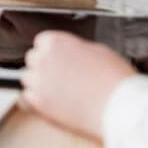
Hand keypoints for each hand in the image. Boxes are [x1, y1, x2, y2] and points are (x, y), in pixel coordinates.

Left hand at [21, 31, 137, 138]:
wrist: (120, 106)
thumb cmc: (114, 77)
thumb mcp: (96, 49)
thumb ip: (74, 49)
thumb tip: (70, 54)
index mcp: (56, 42)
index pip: (41, 42)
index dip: (52, 51)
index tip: (59, 58)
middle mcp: (44, 59)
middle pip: (32, 59)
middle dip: (43, 65)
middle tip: (59, 73)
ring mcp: (40, 82)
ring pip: (27, 78)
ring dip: (38, 81)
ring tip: (57, 88)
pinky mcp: (41, 103)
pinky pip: (27, 97)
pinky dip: (37, 99)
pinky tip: (54, 101)